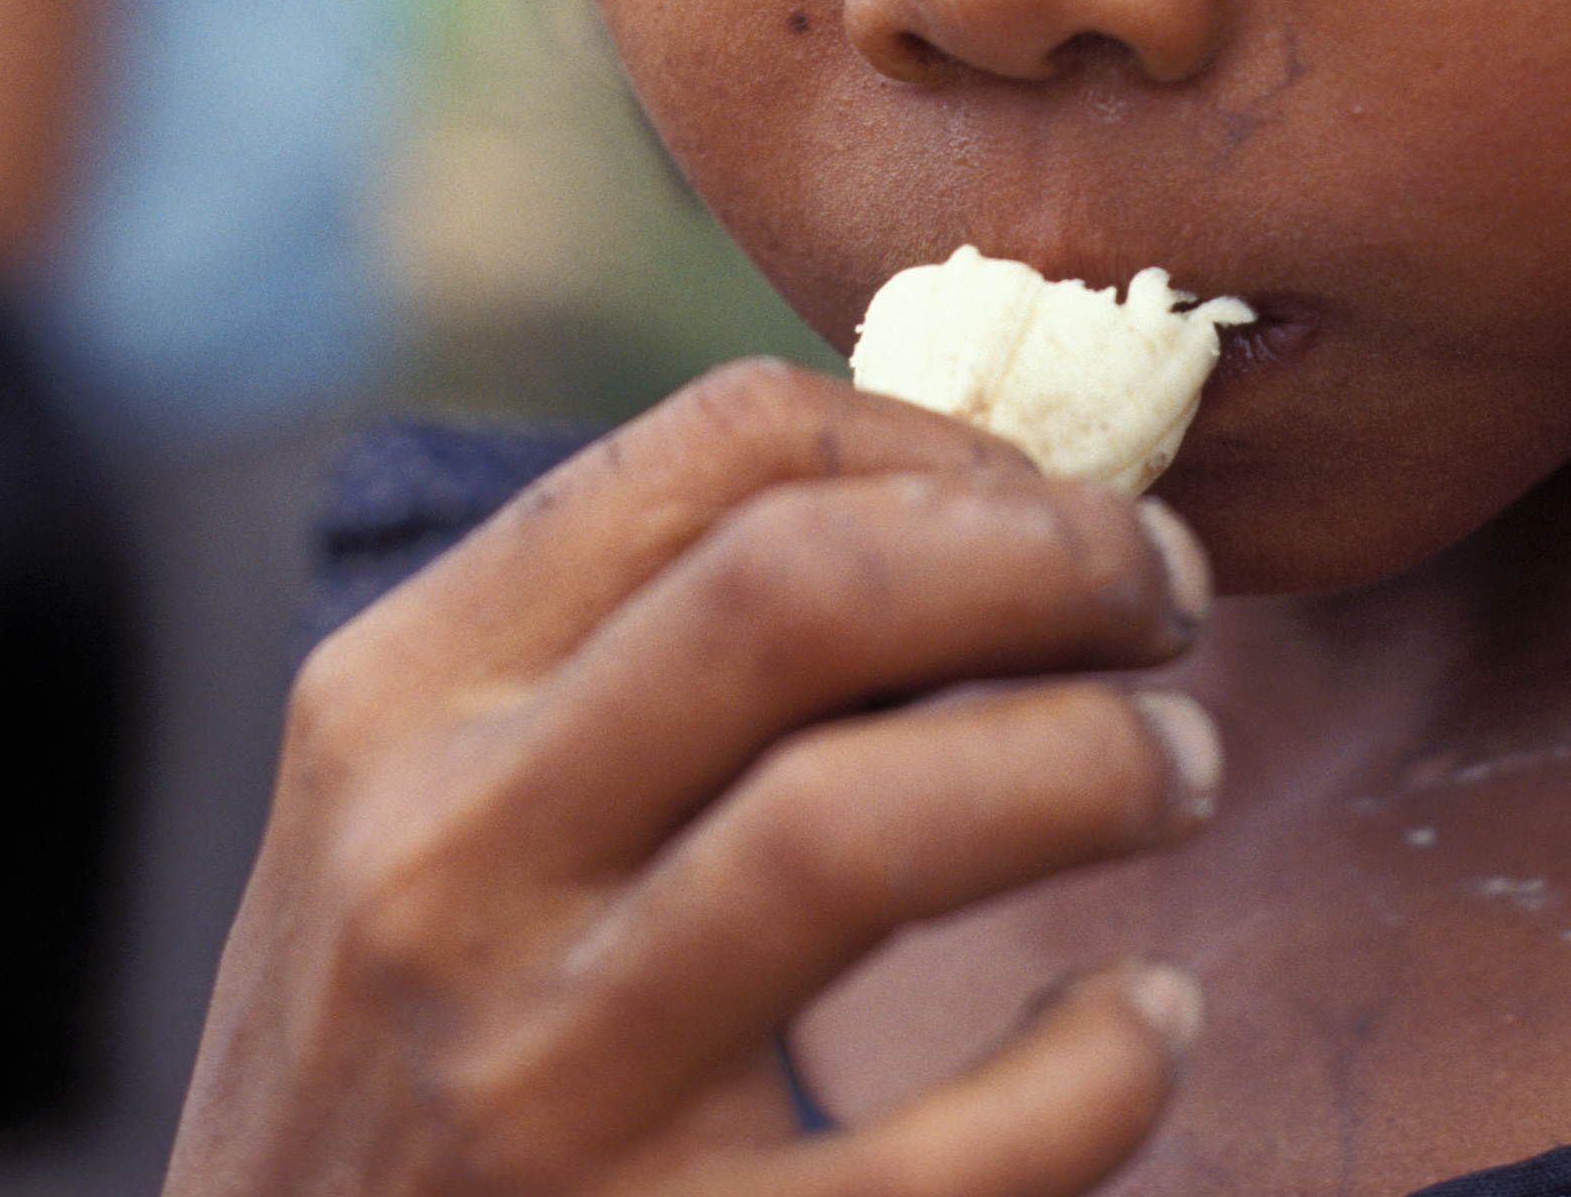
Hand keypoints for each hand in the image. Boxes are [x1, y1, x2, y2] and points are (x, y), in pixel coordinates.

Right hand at [167, 362, 1217, 1196]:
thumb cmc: (406, 1071)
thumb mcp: (424, 828)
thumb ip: (622, 667)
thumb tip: (968, 505)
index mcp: (392, 706)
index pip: (713, 451)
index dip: (951, 445)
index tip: (1061, 503)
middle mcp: (437, 869)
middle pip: (797, 592)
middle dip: (1047, 558)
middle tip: (1167, 600)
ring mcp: (533, 1086)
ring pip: (857, 830)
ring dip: (1086, 767)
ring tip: (1177, 773)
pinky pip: (945, 1155)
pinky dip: (1099, 1066)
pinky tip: (1144, 1023)